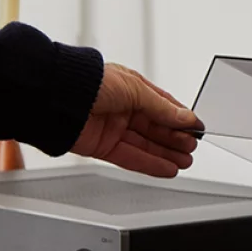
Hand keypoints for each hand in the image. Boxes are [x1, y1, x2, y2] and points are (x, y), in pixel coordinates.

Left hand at [71, 63, 202, 177]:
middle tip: (191, 146)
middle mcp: (122, 109)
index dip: (181, 118)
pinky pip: (131, 158)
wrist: (54, 97)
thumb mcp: (135, 89)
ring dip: (167, 154)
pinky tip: (167, 168)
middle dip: (176, 138)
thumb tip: (185, 117)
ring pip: (146, 145)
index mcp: (131, 88)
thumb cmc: (88, 82)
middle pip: (156, 128)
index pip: (163, 106)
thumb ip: (162, 108)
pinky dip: (151, 164)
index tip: (196, 128)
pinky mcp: (103, 147)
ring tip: (185, 161)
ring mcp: (113, 128)